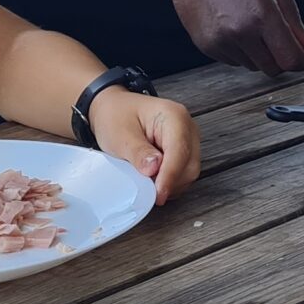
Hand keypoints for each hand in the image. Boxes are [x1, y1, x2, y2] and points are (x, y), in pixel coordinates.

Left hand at [88, 89, 201, 203]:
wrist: (113, 109)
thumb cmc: (116, 116)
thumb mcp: (120, 135)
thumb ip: (139, 153)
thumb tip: (154, 170)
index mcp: (174, 116)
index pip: (179, 151)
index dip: (169, 176)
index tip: (158, 194)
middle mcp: (187, 127)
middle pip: (189, 165)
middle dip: (170, 182)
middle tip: (147, 190)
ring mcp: (188, 139)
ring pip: (189, 172)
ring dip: (170, 183)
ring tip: (147, 182)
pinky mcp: (184, 150)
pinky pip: (184, 173)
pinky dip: (170, 181)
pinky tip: (153, 179)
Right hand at [163, 0, 303, 74]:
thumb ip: (292, 14)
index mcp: (262, 14)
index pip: (291, 59)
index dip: (302, 60)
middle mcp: (240, 33)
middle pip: (272, 68)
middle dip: (282, 57)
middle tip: (280, 37)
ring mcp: (220, 41)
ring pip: (252, 65)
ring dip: (260, 52)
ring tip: (252, 22)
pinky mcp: (204, 44)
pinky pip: (232, 60)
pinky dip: (240, 50)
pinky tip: (235, 24)